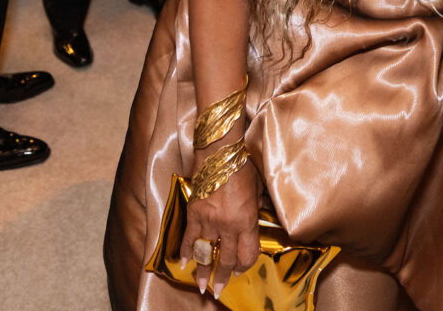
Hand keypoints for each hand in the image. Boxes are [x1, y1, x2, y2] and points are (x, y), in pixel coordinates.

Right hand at [178, 152, 258, 298]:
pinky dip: (186, 251)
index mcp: (247, 220)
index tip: (242, 271)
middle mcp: (228, 225)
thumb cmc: (243, 166)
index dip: (246, 265)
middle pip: (227, 258)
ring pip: (206, 253)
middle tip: (218, 290)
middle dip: (223, 277)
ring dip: (203, 271)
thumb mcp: (258, 189)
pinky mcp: (194, 213)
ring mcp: (209, 220)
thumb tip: (258, 218)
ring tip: (201, 285)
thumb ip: (257, 208)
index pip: (248, 253)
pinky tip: (184, 263)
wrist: (220, 151)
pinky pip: (190, 238)